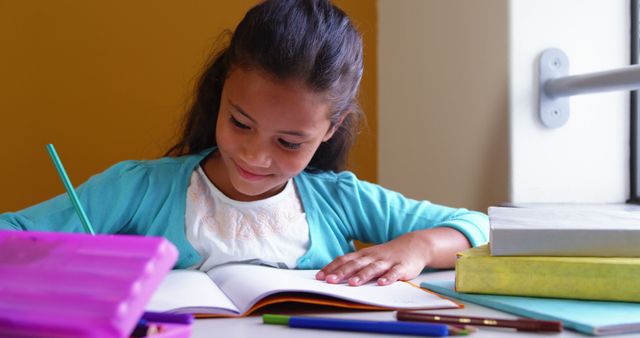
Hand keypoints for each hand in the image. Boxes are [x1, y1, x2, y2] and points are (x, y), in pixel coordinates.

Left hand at [315, 230, 433, 286]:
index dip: (332, 268)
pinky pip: (394, 273)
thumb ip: (355, 264)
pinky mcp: (402, 267)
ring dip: (362, 275)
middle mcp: (373, 257)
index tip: (320, 276)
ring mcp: (387, 261)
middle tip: (329, 281)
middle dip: (342, 273)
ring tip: (353, 283)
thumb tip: (334, 274)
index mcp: (364, 255)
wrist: (415, 245)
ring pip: (373, 268)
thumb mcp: (369, 257)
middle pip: (355, 264)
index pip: (344, 260)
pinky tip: (382, 283)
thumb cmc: (387, 254)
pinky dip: (388, 278)